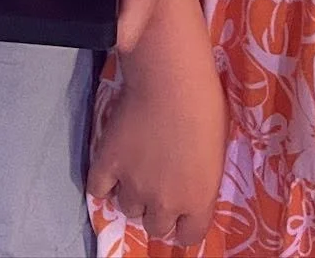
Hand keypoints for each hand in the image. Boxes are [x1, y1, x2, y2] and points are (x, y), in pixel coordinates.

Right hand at [87, 42, 225, 245]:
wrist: (171, 78)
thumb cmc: (206, 105)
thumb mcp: (217, 151)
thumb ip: (201, 180)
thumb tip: (190, 184)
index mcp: (198, 201)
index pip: (190, 236)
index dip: (185, 224)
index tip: (182, 210)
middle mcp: (165, 202)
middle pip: (155, 226)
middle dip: (157, 209)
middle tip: (158, 184)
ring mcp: (133, 185)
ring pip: (128, 208)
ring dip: (132, 193)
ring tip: (136, 169)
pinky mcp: (108, 164)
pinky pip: (98, 190)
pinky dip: (103, 183)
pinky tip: (112, 169)